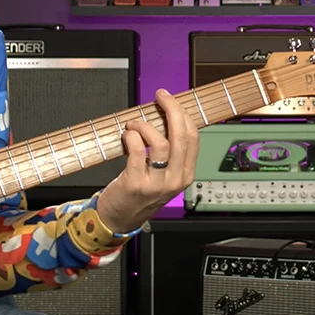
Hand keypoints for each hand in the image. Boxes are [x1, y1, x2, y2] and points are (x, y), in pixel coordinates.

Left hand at [95, 89, 198, 233]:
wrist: (121, 217)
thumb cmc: (140, 191)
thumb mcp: (162, 173)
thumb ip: (167, 150)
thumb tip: (164, 116)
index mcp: (185, 173)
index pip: (193, 137)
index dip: (183, 114)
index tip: (171, 100)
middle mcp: (175, 179)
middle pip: (181, 136)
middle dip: (172, 110)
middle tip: (161, 96)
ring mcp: (157, 183)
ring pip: (161, 142)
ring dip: (145, 125)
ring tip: (135, 124)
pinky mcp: (137, 183)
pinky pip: (138, 150)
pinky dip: (132, 136)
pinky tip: (127, 135)